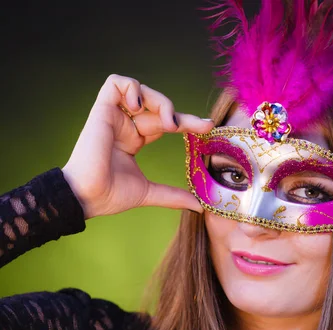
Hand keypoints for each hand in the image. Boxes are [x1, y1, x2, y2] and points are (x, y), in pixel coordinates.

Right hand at [62, 74, 212, 218]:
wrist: (88, 196)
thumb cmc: (111, 195)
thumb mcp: (150, 192)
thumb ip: (173, 196)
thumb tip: (199, 207)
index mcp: (134, 140)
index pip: (165, 123)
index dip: (187, 122)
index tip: (208, 127)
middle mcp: (125, 126)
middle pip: (159, 108)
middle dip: (183, 115)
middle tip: (202, 125)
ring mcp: (114, 117)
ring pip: (141, 91)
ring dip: (160, 101)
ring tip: (168, 123)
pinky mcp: (102, 110)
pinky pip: (115, 83)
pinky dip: (132, 89)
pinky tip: (139, 108)